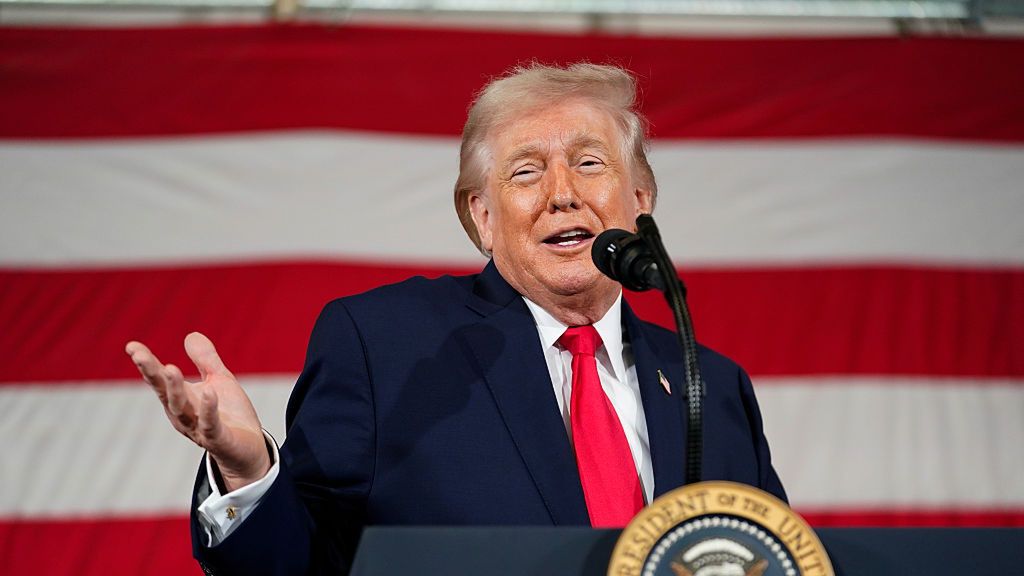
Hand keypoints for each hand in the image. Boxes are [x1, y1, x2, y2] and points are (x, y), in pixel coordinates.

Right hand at [126, 332, 270, 491]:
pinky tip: (209, 392)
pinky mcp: (217, 439)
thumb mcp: (219, 381)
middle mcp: (183, 414)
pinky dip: (208, 409)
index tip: (131, 346)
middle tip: (139, 355)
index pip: (159, 379)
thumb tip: (190, 334)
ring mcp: (198, 428)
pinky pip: (210, 424)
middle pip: (164, 392)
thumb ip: (205, 360)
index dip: (146, 363)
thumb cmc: (230, 416)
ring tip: (170, 368)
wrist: (248, 450)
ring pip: (181, 408)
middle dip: (151, 373)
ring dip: (175, 389)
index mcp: (181, 399)